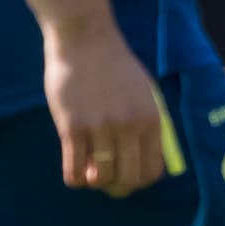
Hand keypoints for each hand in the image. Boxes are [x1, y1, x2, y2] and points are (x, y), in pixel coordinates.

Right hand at [44, 20, 166, 196]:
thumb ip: (147, 125)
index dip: (139, 181)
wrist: (85, 39)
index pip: (152, 171)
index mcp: (150, 120)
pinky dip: (74, 178)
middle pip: (128, 180)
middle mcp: (129, 127)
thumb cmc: (114, 65)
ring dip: (94, 182)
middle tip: (106, 180)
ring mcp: (100, 128)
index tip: (127, 176)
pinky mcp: (72, 127)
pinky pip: (73, 171)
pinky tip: (74, 169)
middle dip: (117, 187)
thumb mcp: (144, 93)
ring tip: (89, 172)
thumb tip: (146, 162)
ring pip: (100, 179)